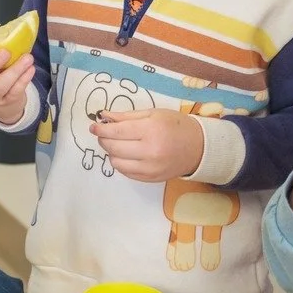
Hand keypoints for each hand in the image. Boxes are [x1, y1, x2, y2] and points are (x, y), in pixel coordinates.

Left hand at [91, 107, 205, 182]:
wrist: (199, 147)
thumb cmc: (176, 125)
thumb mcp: (153, 114)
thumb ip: (127, 116)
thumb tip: (104, 116)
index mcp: (151, 130)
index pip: (117, 131)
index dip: (101, 129)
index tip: (93, 127)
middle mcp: (150, 151)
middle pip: (114, 148)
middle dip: (104, 140)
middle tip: (103, 133)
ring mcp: (150, 168)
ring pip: (116, 162)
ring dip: (111, 153)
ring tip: (117, 144)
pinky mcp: (151, 179)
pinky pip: (126, 173)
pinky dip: (121, 163)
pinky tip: (126, 155)